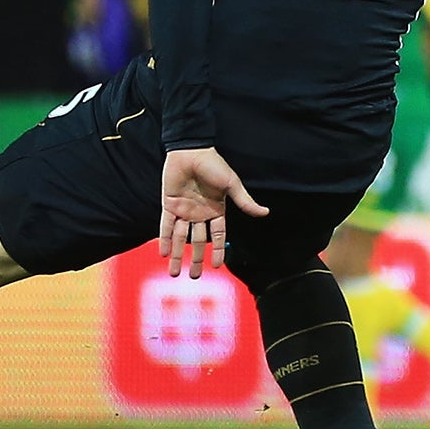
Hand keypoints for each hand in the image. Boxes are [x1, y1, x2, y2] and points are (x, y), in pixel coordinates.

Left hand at [159, 147, 268, 277]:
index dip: (218, 250)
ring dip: (177, 255)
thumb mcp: (232, 184)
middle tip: (194, 277)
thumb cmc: (214, 165)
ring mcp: (184, 210)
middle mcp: (200, 213)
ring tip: (174, 274)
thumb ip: (245, 201)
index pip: (218, 235)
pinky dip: (165, 240)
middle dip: (196, 259)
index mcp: (216, 209)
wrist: (191, 151)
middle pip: (197, 241)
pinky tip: (164, 254)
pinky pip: (166, 226)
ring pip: (181, 238)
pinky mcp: (169, 205)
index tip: (218, 266)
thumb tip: (265, 212)